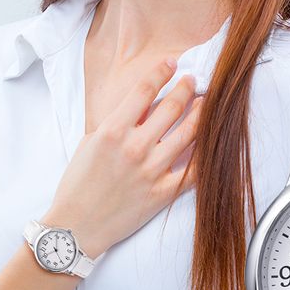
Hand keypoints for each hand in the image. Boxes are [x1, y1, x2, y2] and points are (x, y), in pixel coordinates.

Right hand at [41, 57, 203, 258]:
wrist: (77, 227)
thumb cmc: (78, 186)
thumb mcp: (89, 145)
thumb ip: (115, 124)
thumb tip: (140, 108)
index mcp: (112, 132)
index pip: (143, 92)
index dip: (161, 72)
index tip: (172, 63)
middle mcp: (134, 148)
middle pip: (171, 109)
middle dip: (187, 89)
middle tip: (194, 81)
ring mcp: (151, 171)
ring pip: (188, 135)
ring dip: (201, 115)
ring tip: (207, 105)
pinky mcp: (162, 193)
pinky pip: (192, 171)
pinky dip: (204, 155)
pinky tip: (211, 142)